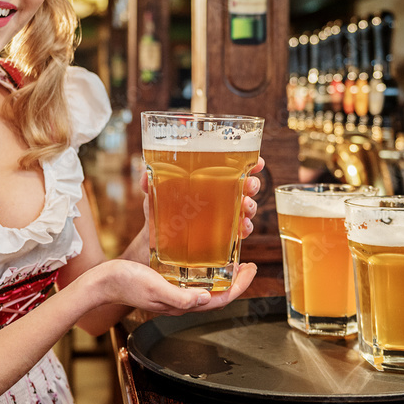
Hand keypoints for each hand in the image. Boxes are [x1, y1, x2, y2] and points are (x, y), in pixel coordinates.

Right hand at [95, 259, 257, 315]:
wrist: (103, 282)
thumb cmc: (126, 284)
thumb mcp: (155, 288)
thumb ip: (179, 297)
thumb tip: (204, 299)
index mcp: (181, 305)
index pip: (220, 300)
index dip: (240, 286)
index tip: (251, 269)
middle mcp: (181, 302)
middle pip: (218, 295)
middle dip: (237, 282)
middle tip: (249, 264)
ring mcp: (174, 295)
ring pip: (207, 289)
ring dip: (224, 278)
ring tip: (234, 263)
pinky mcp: (166, 285)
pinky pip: (193, 283)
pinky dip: (206, 273)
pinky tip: (206, 262)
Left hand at [140, 156, 265, 239]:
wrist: (156, 240)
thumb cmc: (161, 210)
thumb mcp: (155, 194)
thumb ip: (151, 182)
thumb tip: (145, 175)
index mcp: (211, 181)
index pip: (236, 168)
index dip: (251, 163)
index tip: (258, 162)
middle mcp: (222, 196)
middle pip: (247, 186)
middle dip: (253, 184)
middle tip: (249, 185)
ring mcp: (224, 216)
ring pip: (247, 208)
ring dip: (251, 206)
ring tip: (245, 206)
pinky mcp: (223, 237)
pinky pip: (240, 232)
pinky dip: (245, 229)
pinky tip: (242, 228)